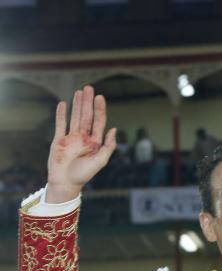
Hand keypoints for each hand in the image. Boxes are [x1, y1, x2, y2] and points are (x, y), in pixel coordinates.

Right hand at [46, 86, 115, 203]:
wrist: (65, 183)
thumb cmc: (84, 174)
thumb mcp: (100, 161)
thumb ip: (108, 146)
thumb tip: (114, 129)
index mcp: (95, 141)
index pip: (98, 121)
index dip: (99, 109)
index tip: (100, 97)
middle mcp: (84, 137)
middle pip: (86, 115)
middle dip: (88, 102)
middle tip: (89, 88)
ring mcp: (71, 138)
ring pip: (74, 117)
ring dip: (76, 104)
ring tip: (79, 91)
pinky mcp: (59, 140)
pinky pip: (60, 124)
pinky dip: (61, 114)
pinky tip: (63, 104)